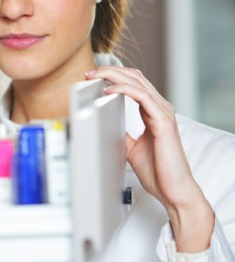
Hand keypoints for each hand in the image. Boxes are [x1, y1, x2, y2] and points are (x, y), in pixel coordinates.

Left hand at [87, 66, 213, 251]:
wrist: (172, 190)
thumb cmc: (157, 171)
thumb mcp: (131, 147)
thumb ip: (122, 132)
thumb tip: (104, 123)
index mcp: (153, 112)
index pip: (133, 83)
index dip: (113, 76)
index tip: (92, 77)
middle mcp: (160, 108)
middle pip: (134, 77)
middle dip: (110, 71)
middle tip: (89, 72)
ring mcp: (163, 113)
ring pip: (138, 82)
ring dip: (113, 76)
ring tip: (95, 76)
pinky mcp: (164, 122)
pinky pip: (143, 97)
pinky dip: (124, 90)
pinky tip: (109, 90)